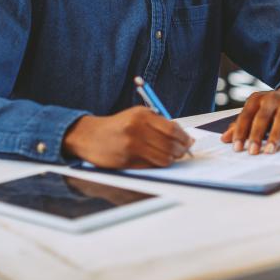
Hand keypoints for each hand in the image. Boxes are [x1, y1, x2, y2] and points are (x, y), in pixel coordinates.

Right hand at [62, 107, 193, 168]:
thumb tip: (183, 135)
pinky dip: (159, 163)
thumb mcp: (137, 115)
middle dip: (181, 150)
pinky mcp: (126, 160)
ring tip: (172, 156)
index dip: (184, 137)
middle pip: (170, 144)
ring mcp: (131, 146)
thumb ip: (158, 122)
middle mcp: (137, 129)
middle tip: (184, 151)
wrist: (90, 135)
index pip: (172, 129)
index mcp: (142, 115)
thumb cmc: (118, 125)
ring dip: (172, 159)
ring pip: (163, 157)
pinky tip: (158, 159)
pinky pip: (151, 165)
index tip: (189, 141)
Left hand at [221, 83, 279, 153]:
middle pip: (262, 118)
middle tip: (252, 152)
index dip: (240, 132)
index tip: (237, 148)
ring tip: (270, 151)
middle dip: (256, 135)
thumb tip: (224, 139)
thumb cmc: (271, 108)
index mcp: (256, 99)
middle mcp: (272, 99)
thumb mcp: (255, 112)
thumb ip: (240, 125)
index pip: (246, 116)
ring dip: (275, 136)